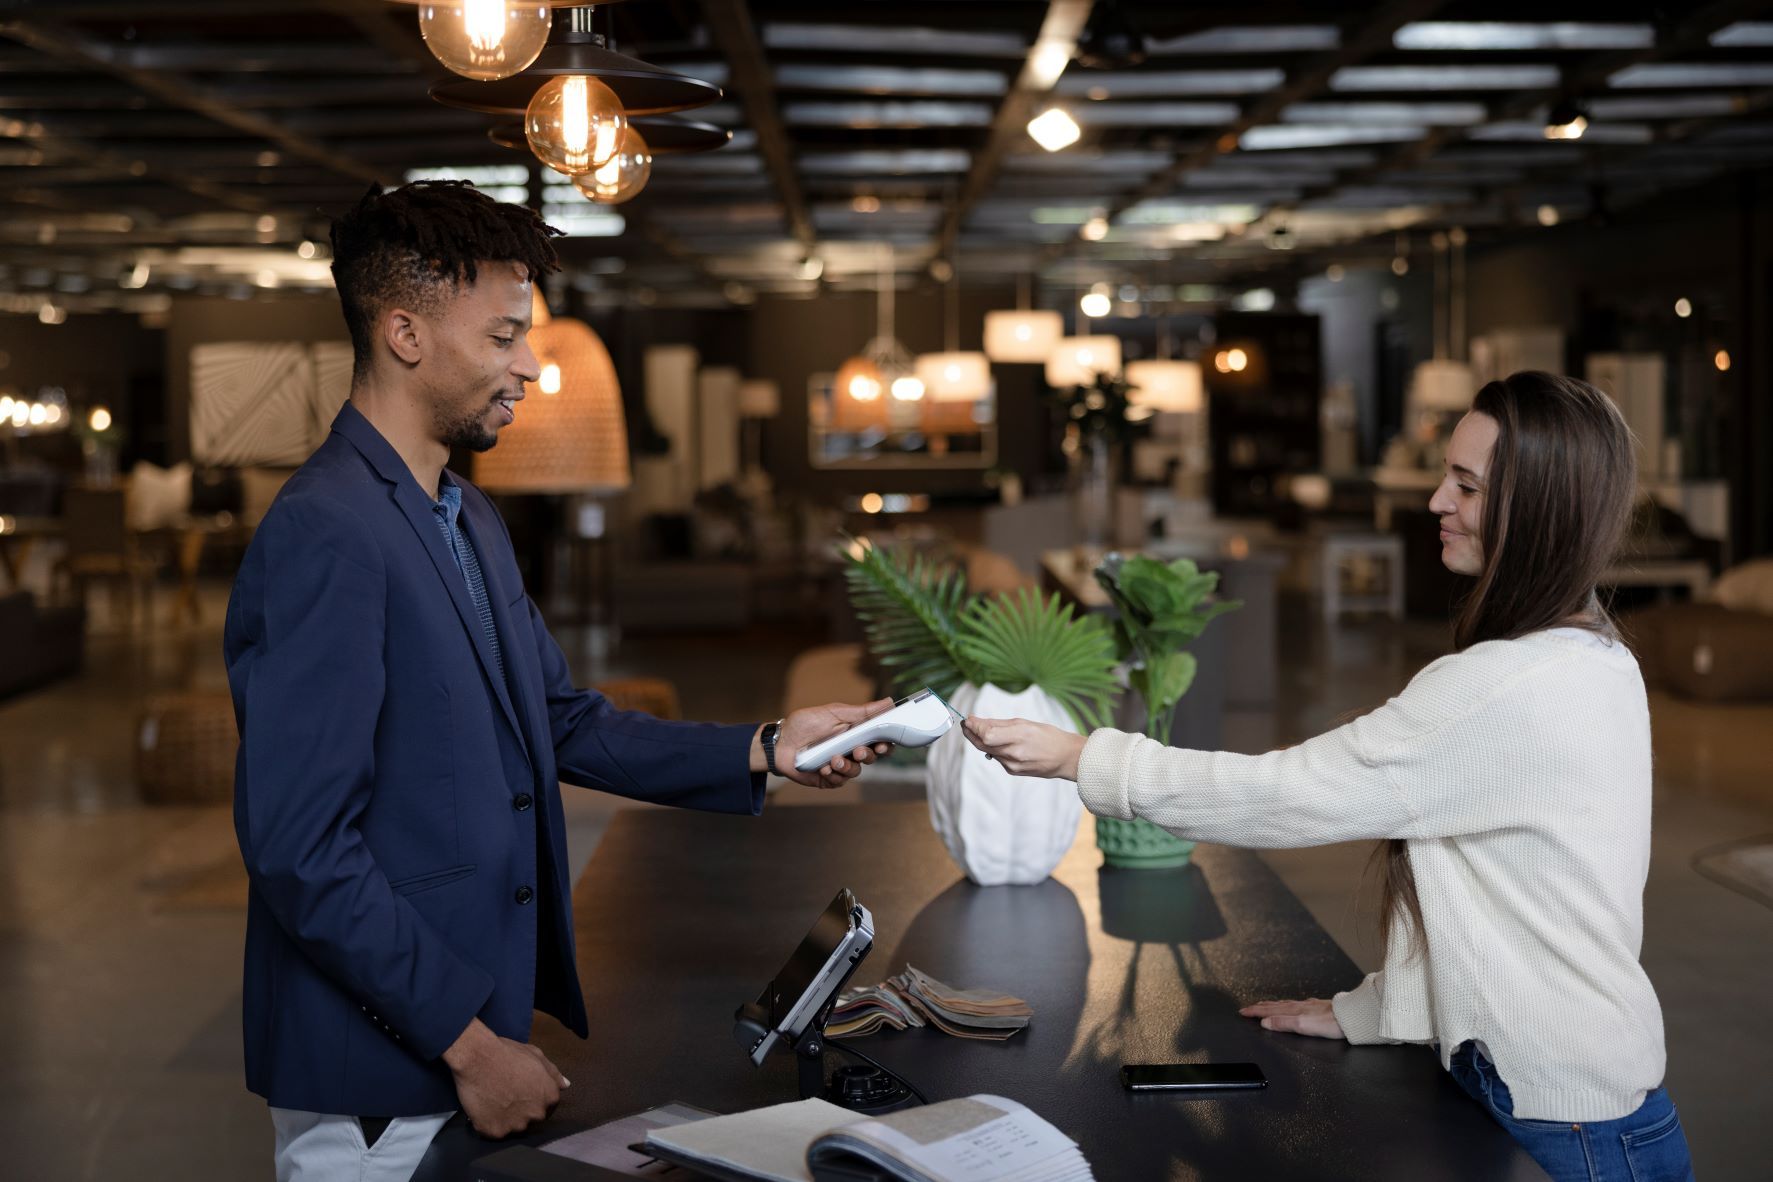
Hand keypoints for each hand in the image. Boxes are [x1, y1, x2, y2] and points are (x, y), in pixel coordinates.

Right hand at [443, 1018, 567, 1137]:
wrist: (477, 1058)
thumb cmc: (507, 1053)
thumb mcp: (536, 1055)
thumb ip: (553, 1074)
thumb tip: (565, 1086)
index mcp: (550, 1097)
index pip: (547, 1107)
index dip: (534, 1099)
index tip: (521, 1092)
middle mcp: (537, 1114)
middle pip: (531, 1119)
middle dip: (521, 1110)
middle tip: (506, 1095)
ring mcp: (516, 1125)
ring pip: (513, 1127)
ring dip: (506, 1119)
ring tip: (494, 1100)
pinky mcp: (496, 1132)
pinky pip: (494, 1132)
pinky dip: (488, 1124)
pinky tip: (484, 1108)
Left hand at [768, 698, 894, 788]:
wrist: (780, 741)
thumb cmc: (806, 724)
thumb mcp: (835, 713)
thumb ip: (863, 711)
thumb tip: (889, 702)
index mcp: (855, 733)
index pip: (879, 741)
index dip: (885, 744)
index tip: (882, 744)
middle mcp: (850, 750)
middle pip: (871, 758)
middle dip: (867, 755)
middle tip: (857, 751)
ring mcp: (839, 765)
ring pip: (856, 771)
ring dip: (847, 767)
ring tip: (833, 760)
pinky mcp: (828, 778)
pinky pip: (839, 782)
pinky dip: (834, 776)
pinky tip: (824, 768)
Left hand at [961, 715, 1086, 780]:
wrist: (1066, 758)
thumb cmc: (1048, 737)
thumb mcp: (1025, 723)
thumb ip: (999, 724)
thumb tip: (977, 721)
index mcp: (1020, 736)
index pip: (986, 734)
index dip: (974, 727)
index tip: (968, 719)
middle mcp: (1014, 753)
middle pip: (982, 744)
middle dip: (971, 733)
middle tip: (966, 724)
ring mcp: (1013, 765)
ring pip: (987, 751)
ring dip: (979, 740)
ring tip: (978, 730)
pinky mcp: (1012, 771)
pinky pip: (996, 758)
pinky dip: (992, 749)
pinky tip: (996, 742)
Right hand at [1239, 998, 1344, 1039]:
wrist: (1351, 1017)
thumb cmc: (1330, 1023)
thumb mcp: (1302, 1026)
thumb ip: (1283, 1024)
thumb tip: (1265, 1023)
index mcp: (1293, 1011)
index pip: (1269, 1011)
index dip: (1255, 1012)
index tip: (1243, 1012)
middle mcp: (1299, 1006)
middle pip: (1274, 1006)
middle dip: (1259, 1007)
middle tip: (1248, 1007)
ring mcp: (1308, 1006)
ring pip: (1284, 1004)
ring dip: (1271, 1005)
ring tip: (1264, 1005)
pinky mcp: (1317, 1008)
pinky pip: (1295, 1004)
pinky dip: (1286, 1005)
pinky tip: (1291, 1005)